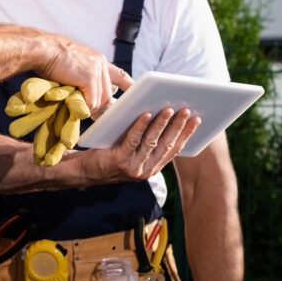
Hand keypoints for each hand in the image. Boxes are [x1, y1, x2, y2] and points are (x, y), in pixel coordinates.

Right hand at [37, 36, 133, 112]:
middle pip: (108, 94)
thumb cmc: (53, 59)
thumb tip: (89, 98)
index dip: (129, 86)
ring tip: (78, 107)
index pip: (120, 75)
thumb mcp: (75, 65)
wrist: (44, 49)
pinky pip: (92, 101)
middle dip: (100, 106)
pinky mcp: (89, 78)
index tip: (135, 96)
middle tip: (90, 114)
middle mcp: (101, 63)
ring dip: (90, 107)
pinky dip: (83, 106)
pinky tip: (74, 102)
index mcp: (98, 60)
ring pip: (101, 100)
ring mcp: (96, 70)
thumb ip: (85, 77)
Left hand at [79, 107, 200, 183]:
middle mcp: (146, 170)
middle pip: (166, 145)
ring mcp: (133, 167)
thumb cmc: (110, 154)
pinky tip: (146, 114)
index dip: (187, 134)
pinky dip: (140, 126)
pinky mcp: (119, 161)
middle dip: (178, 126)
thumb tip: (165, 114)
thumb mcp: (133, 151)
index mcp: (153, 167)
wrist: (84, 171)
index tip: (197, 119)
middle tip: (186, 109)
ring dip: (162, 124)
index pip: (174, 150)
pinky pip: (132, 140)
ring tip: (169, 108)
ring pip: (152, 142)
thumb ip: (148, 141)